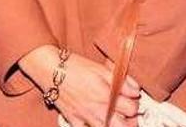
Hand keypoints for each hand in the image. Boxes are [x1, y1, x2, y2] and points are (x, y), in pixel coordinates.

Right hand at [20, 46, 139, 126]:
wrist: (48, 68)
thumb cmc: (74, 65)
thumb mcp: (101, 68)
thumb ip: (122, 80)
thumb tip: (136, 90)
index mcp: (107, 94)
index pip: (133, 108)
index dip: (135, 102)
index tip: (131, 98)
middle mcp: (98, 109)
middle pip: (124, 126)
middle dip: (130, 121)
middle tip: (127, 113)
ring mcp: (85, 117)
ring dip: (114, 125)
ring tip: (114, 119)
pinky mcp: (73, 120)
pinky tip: (95, 122)